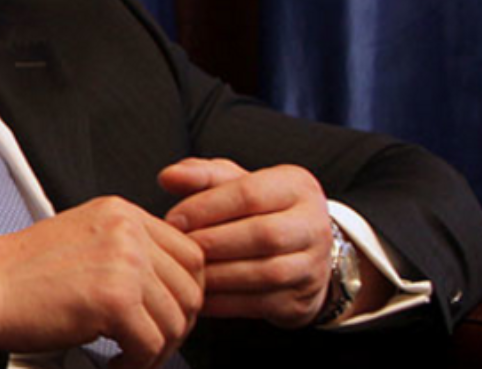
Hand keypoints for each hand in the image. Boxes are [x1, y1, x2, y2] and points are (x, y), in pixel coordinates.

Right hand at [0, 196, 203, 368]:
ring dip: (157, 350)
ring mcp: (123, 262)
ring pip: (176, 320)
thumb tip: (166, 284)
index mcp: (122, 213)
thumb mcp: (83, 239)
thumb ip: (125, 249)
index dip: (186, 293)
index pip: (190, 252)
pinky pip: (151, 344)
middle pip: (191, 287)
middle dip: (177, 326)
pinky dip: (138, 364)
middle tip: (152, 344)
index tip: (169, 316)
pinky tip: (115, 363)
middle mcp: (127, 231)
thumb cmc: (21, 274)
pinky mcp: (114, 298)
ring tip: (130, 358)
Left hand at [159, 158, 331, 327]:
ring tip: (186, 272)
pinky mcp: (301, 301)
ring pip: (266, 273)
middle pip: (263, 235)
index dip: (206, 207)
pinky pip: (260, 305)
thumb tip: (168, 176)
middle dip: (213, 242)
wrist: (300, 252)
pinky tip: (198, 296)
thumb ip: (202, 176)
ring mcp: (312, 266)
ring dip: (218, 275)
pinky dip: (224, 303)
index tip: (173, 219)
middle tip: (178, 249)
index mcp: (296, 186)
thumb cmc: (257, 211)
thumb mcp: (234, 184)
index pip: (250, 194)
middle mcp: (313, 224)